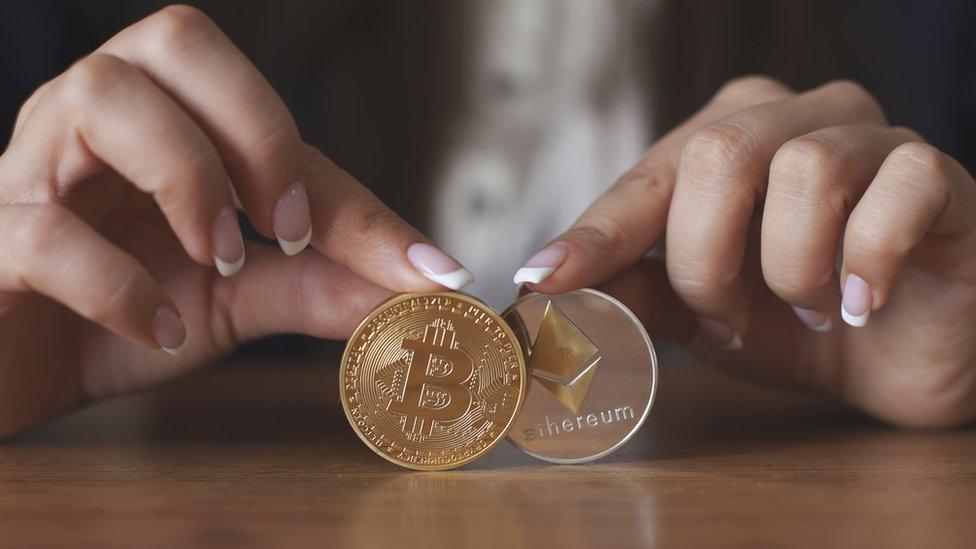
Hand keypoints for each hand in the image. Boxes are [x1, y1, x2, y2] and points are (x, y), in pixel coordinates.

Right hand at [0, 5, 472, 435]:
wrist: (10, 372)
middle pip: (177, 41)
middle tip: (289, 227)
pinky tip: (156, 328)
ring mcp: (35, 169)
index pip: (274, 127)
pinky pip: (43, 230)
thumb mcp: (228, 304)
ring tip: (220, 260)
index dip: (357, 198)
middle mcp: (100, 124)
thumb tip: (413, 292)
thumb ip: (311, 288)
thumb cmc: (109, 321)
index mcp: (167, 126)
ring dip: (188, 178)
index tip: (430, 268)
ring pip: (103, 95)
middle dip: (257, 128)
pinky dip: (116, 283)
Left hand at [518, 76, 975, 427]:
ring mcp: (871, 136)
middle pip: (719, 156)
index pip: (646, 177)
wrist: (910, 353)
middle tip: (729, 321)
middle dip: (707, 261)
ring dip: (791, 268)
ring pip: (806, 170)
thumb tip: (551, 285)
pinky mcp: (938, 172)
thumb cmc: (802, 323)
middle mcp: (792, 118)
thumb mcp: (704, 316)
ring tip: (806, 311)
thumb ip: (638, 290)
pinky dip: (868, 260)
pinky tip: (864, 303)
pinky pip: (897, 191)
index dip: (594, 234)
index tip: (542, 280)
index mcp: (726, 140)